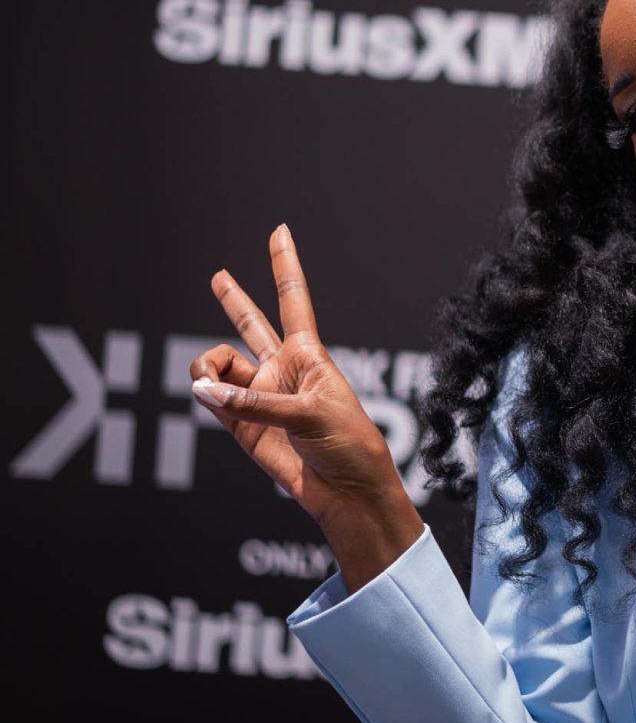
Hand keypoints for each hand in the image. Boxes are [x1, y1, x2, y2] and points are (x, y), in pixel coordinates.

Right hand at [189, 224, 411, 534]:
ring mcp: (260, 397)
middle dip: (234, 300)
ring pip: (218, 365)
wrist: (347, 492)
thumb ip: (254, 403)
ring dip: (205, 366)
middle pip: (252, 324)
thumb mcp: (310, 414)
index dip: (284, 265)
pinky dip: (204, 394)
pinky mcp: (243, 427)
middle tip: (218, 276)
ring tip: (207, 382)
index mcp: (309, 354)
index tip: (280, 230)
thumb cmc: (348, 443)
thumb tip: (202, 392)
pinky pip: (212, 399)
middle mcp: (282, 369)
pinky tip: (203, 393)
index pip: (293, 299)